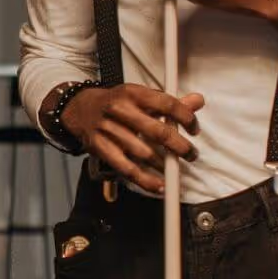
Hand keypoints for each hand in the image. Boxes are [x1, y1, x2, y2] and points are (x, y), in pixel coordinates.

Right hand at [55, 82, 203, 197]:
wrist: (80, 108)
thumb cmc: (116, 103)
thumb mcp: (141, 96)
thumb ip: (170, 102)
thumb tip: (197, 101)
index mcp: (133, 93)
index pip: (167, 104)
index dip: (186, 118)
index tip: (193, 129)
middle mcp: (119, 109)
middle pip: (157, 131)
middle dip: (179, 146)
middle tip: (190, 154)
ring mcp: (108, 129)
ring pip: (142, 153)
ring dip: (163, 165)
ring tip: (174, 170)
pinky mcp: (100, 147)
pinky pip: (126, 168)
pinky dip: (145, 180)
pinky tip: (158, 185)